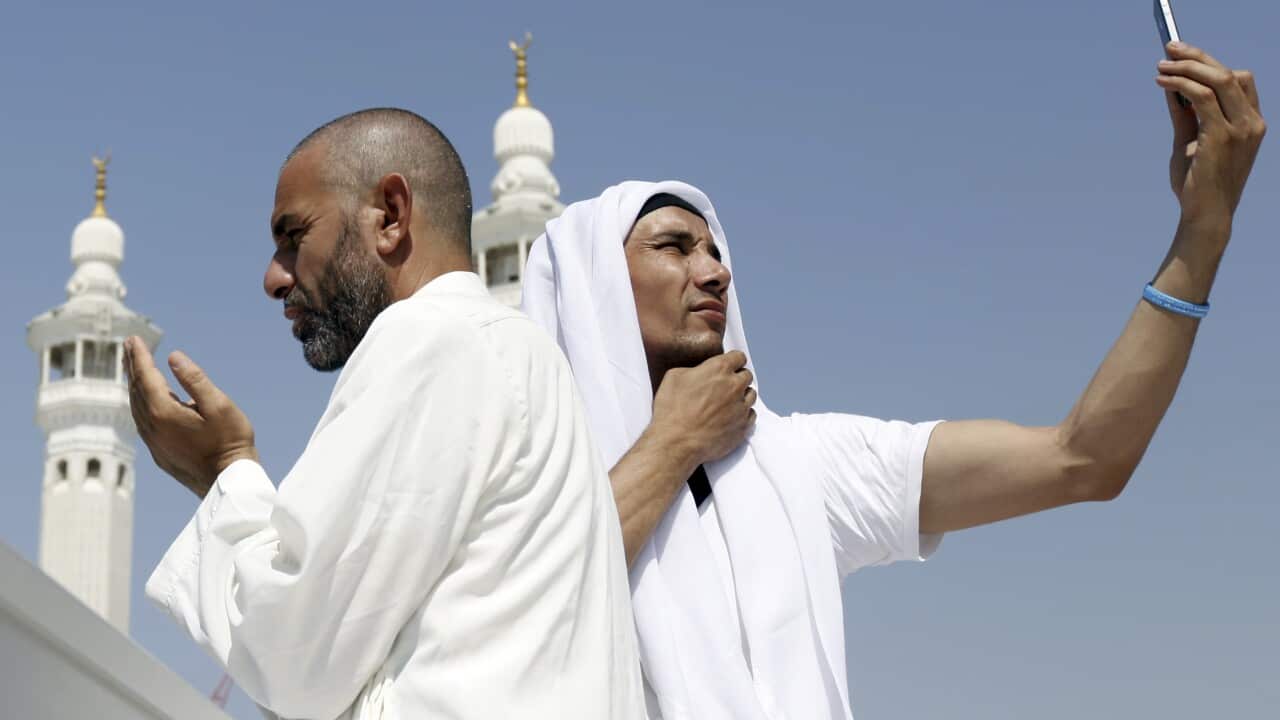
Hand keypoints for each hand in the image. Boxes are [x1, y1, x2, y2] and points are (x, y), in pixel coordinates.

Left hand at [123, 336, 257, 497]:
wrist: (228, 481)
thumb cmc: (230, 442)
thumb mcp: (219, 405)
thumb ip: (195, 380)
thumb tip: (173, 357)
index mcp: (163, 412)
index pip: (146, 376)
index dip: (139, 356)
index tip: (133, 339)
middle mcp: (151, 427)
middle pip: (135, 390)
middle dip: (132, 366)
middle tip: (129, 346)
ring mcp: (153, 442)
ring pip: (136, 407)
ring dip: (134, 385)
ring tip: (135, 369)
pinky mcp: (159, 453)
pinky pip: (142, 421)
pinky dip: (140, 403)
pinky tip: (146, 400)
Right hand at [649, 350, 756, 468]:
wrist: (676, 443)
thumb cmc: (671, 411)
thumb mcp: (674, 377)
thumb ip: (694, 370)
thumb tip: (700, 372)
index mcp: (718, 369)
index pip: (738, 357)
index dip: (732, 360)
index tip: (729, 365)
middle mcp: (734, 386)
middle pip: (747, 376)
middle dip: (737, 378)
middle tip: (724, 385)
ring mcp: (741, 407)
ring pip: (751, 395)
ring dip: (741, 396)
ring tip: (727, 403)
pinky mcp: (743, 427)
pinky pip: (751, 415)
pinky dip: (743, 414)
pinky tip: (730, 417)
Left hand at [1157, 43, 1265, 226]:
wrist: (1205, 213)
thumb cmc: (1199, 181)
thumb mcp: (1193, 141)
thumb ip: (1186, 115)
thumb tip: (1172, 87)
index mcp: (1251, 122)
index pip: (1240, 79)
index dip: (1212, 63)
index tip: (1185, 56)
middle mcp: (1252, 122)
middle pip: (1229, 73)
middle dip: (1198, 57)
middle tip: (1171, 48)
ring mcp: (1241, 128)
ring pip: (1217, 80)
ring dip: (1186, 68)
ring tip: (1162, 65)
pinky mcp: (1221, 136)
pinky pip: (1201, 98)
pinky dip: (1180, 84)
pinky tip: (1162, 82)